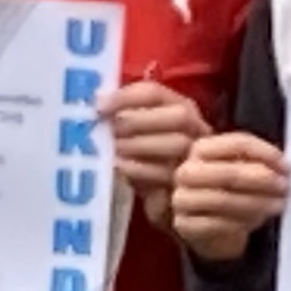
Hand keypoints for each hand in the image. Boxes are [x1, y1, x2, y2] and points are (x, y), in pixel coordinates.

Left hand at [99, 79, 209, 227]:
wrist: (161, 197)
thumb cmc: (145, 157)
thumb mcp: (136, 132)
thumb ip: (121, 115)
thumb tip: (94, 104)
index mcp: (179, 107)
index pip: (155, 93)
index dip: (125, 97)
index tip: (98, 106)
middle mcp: (194, 128)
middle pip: (177, 116)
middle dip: (139, 120)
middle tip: (111, 130)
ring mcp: (195, 157)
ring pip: (177, 143)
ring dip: (140, 144)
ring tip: (113, 149)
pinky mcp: (186, 183)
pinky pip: (168, 174)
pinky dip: (140, 169)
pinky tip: (119, 168)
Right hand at [172, 132, 290, 262]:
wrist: (210, 226)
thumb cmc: (229, 191)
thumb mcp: (240, 170)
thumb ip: (257, 162)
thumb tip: (282, 167)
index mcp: (201, 148)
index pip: (237, 143)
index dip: (266, 154)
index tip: (286, 166)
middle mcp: (186, 171)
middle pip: (229, 172)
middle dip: (262, 181)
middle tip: (284, 187)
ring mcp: (182, 199)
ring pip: (223, 200)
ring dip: (256, 204)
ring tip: (277, 205)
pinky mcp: (184, 225)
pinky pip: (217, 224)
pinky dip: (242, 223)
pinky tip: (258, 220)